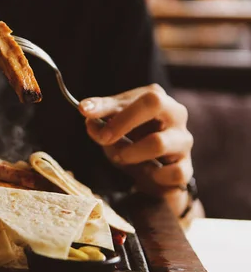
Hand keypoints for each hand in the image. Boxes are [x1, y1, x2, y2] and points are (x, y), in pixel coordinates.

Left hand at [79, 84, 194, 214]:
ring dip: (130, 153)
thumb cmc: (133, 140)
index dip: (109, 105)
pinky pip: (170, 172)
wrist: (152, 172)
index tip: (85, 112)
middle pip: (154, 103)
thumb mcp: (113, 126)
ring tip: (122, 157)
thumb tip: (86, 111)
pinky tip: (146, 173)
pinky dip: (152, 176)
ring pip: (157, 143)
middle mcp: (175, 114)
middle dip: (122, 122)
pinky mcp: (186, 167)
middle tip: (104, 138)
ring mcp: (183, 140)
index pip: (138, 95)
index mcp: (156, 99)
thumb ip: (99, 118)